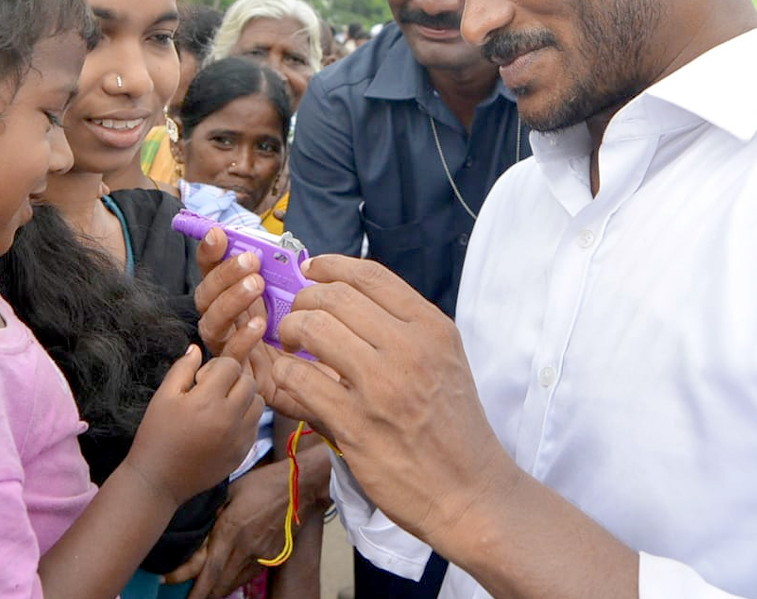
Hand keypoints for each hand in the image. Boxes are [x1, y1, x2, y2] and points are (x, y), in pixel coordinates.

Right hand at [126, 346, 263, 507]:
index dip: (215, 367)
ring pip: (258, 402)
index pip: (230, 365)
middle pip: (248, 381)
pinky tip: (224, 425)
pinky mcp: (243, 452)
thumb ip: (182, 369)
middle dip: (232, 380)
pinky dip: (245, 418)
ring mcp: (240, 437)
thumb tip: (197, 349)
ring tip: (222, 406)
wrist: (158, 481)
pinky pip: (256, 424)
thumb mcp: (163, 397)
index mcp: (208, 401)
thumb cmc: (156, 435)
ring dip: (243, 398)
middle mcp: (229, 418)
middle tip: (211, 392)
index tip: (200, 380)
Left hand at [180, 460, 293, 598]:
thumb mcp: (232, 490)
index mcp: (231, 530)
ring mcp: (261, 555)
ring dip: (217, 591)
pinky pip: (248, 575)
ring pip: (234, 583)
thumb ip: (213, 511)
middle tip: (188, 598)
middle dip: (201, 595)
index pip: (207, 569)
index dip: (189, 583)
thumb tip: (196, 526)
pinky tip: (227, 580)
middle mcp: (245, 548)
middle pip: (219, 583)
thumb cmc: (264, 482)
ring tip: (203, 593)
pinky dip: (234, 581)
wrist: (301, 487)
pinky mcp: (273, 557)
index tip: (169, 583)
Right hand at [193, 228, 318, 423]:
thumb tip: (289, 253)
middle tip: (250, 261)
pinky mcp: (244, 375)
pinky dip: (242, 337)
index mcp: (238, 298)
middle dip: (223, 275)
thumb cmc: (318, 335)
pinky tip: (260, 323)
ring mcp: (231, 349)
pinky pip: (232, 356)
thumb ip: (290, 277)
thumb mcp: (304, 299)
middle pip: (204, 296)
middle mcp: (228, 322)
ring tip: (256, 285)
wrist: (337, 380)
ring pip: (211, 324)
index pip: (213, 272)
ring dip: (230, 300)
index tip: (218, 234)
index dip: (210, 253)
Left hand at [270, 255, 513, 548]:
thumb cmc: (453, 425)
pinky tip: (289, 377)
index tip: (312, 270)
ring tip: (291, 345)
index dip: (331, 266)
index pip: (371, 276)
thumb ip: (402, 328)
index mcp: (432, 328)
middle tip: (297, 318)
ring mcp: (381, 386)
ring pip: (313, 329)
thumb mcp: (444, 360)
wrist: (470, 491)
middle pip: (334, 297)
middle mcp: (409, 349)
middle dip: (304, 301)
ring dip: (291, 332)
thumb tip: (346, 298)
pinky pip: (301, 380)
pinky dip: (286, 373)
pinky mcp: (356, 424)